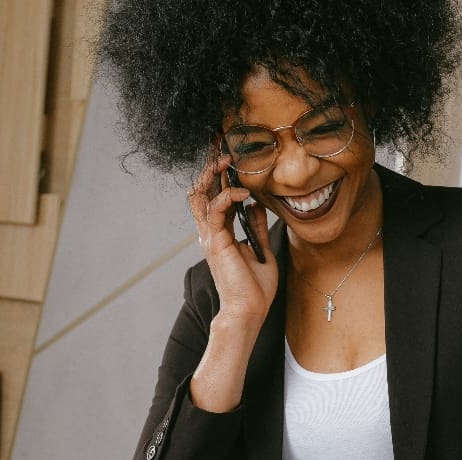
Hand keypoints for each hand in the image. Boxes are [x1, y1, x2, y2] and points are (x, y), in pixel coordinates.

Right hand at [187, 155, 276, 327]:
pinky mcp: (216, 241)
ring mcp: (210, 237)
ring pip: (201, 195)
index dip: (217, 175)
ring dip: (213, 174)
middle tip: (222, 147)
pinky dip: (228, 195)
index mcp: (219, 234)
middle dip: (209, 167)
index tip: (228, 156)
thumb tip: (256, 205)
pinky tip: (244, 192)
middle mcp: (210, 233)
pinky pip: (216, 209)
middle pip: (200, 191)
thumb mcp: (260, 250)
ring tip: (228, 160)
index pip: (212, 197)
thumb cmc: (255, 288)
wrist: (249, 311)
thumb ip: (255, 227)